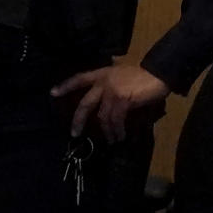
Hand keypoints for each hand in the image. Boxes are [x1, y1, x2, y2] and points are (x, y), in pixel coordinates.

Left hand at [52, 65, 169, 142]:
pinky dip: (117, 130)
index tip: (52, 93)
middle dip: (78, 119)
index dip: (66, 86)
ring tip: (111, 139)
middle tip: (75, 133)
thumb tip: (106, 91)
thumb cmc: (143, 75)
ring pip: (102, 116)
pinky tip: (119, 136)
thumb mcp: (122, 73)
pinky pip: (115, 120)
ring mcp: (112, 91)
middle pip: (85, 103)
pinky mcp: (122, 100)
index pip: (80, 78)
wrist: (160, 72)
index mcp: (102, 73)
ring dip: (106, 130)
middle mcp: (104, 82)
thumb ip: (112, 81)